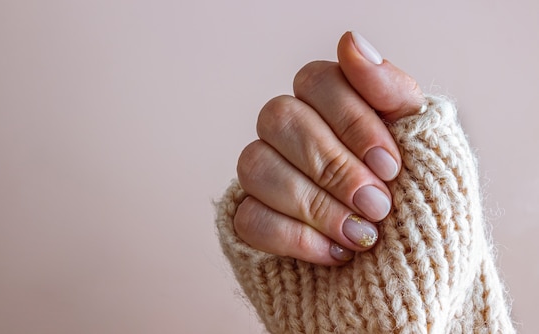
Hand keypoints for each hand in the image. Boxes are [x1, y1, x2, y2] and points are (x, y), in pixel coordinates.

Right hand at [234, 32, 424, 265]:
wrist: (414, 276)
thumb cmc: (422, 207)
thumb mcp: (428, 145)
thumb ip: (392, 91)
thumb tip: (350, 41)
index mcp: (334, 106)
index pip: (316, 79)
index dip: (352, 119)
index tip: (391, 165)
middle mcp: (292, 133)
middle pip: (278, 117)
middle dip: (333, 166)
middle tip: (378, 204)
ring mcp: (266, 176)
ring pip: (256, 164)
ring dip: (315, 205)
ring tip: (361, 235)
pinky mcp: (250, 219)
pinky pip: (249, 217)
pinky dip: (296, 238)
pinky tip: (336, 254)